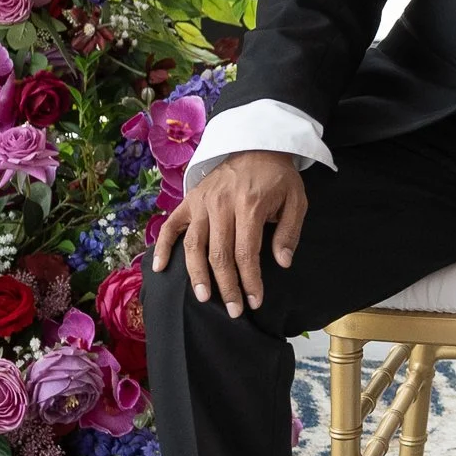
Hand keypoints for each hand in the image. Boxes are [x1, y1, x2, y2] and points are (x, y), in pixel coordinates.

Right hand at [152, 150, 306, 316]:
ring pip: (194, 245)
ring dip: (196, 274)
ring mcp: (201, 202)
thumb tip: (282, 263)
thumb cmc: (277, 177)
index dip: (249, 281)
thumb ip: (289, 232)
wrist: (256, 144)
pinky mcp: (190, 200)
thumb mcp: (296, 199)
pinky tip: (160, 268)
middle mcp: (221, 205)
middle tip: (232, 311)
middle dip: (226, 286)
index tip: (254, 301)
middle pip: (218, 254)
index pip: (245, 253)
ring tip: (202, 298)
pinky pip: (172, 225)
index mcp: (248, 206)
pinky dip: (162, 246)